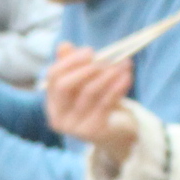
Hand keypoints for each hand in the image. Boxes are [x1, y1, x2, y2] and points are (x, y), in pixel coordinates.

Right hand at [41, 44, 136, 161]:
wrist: (115, 134)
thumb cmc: (98, 104)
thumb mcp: (85, 84)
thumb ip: (74, 65)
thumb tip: (63, 45)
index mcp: (52, 102)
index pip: (53, 76)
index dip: (70, 61)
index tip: (90, 51)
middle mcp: (58, 117)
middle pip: (64, 85)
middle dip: (84, 68)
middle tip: (104, 60)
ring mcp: (74, 127)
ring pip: (88, 92)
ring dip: (107, 74)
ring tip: (122, 64)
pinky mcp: (93, 131)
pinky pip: (105, 103)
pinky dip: (117, 86)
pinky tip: (127, 76)